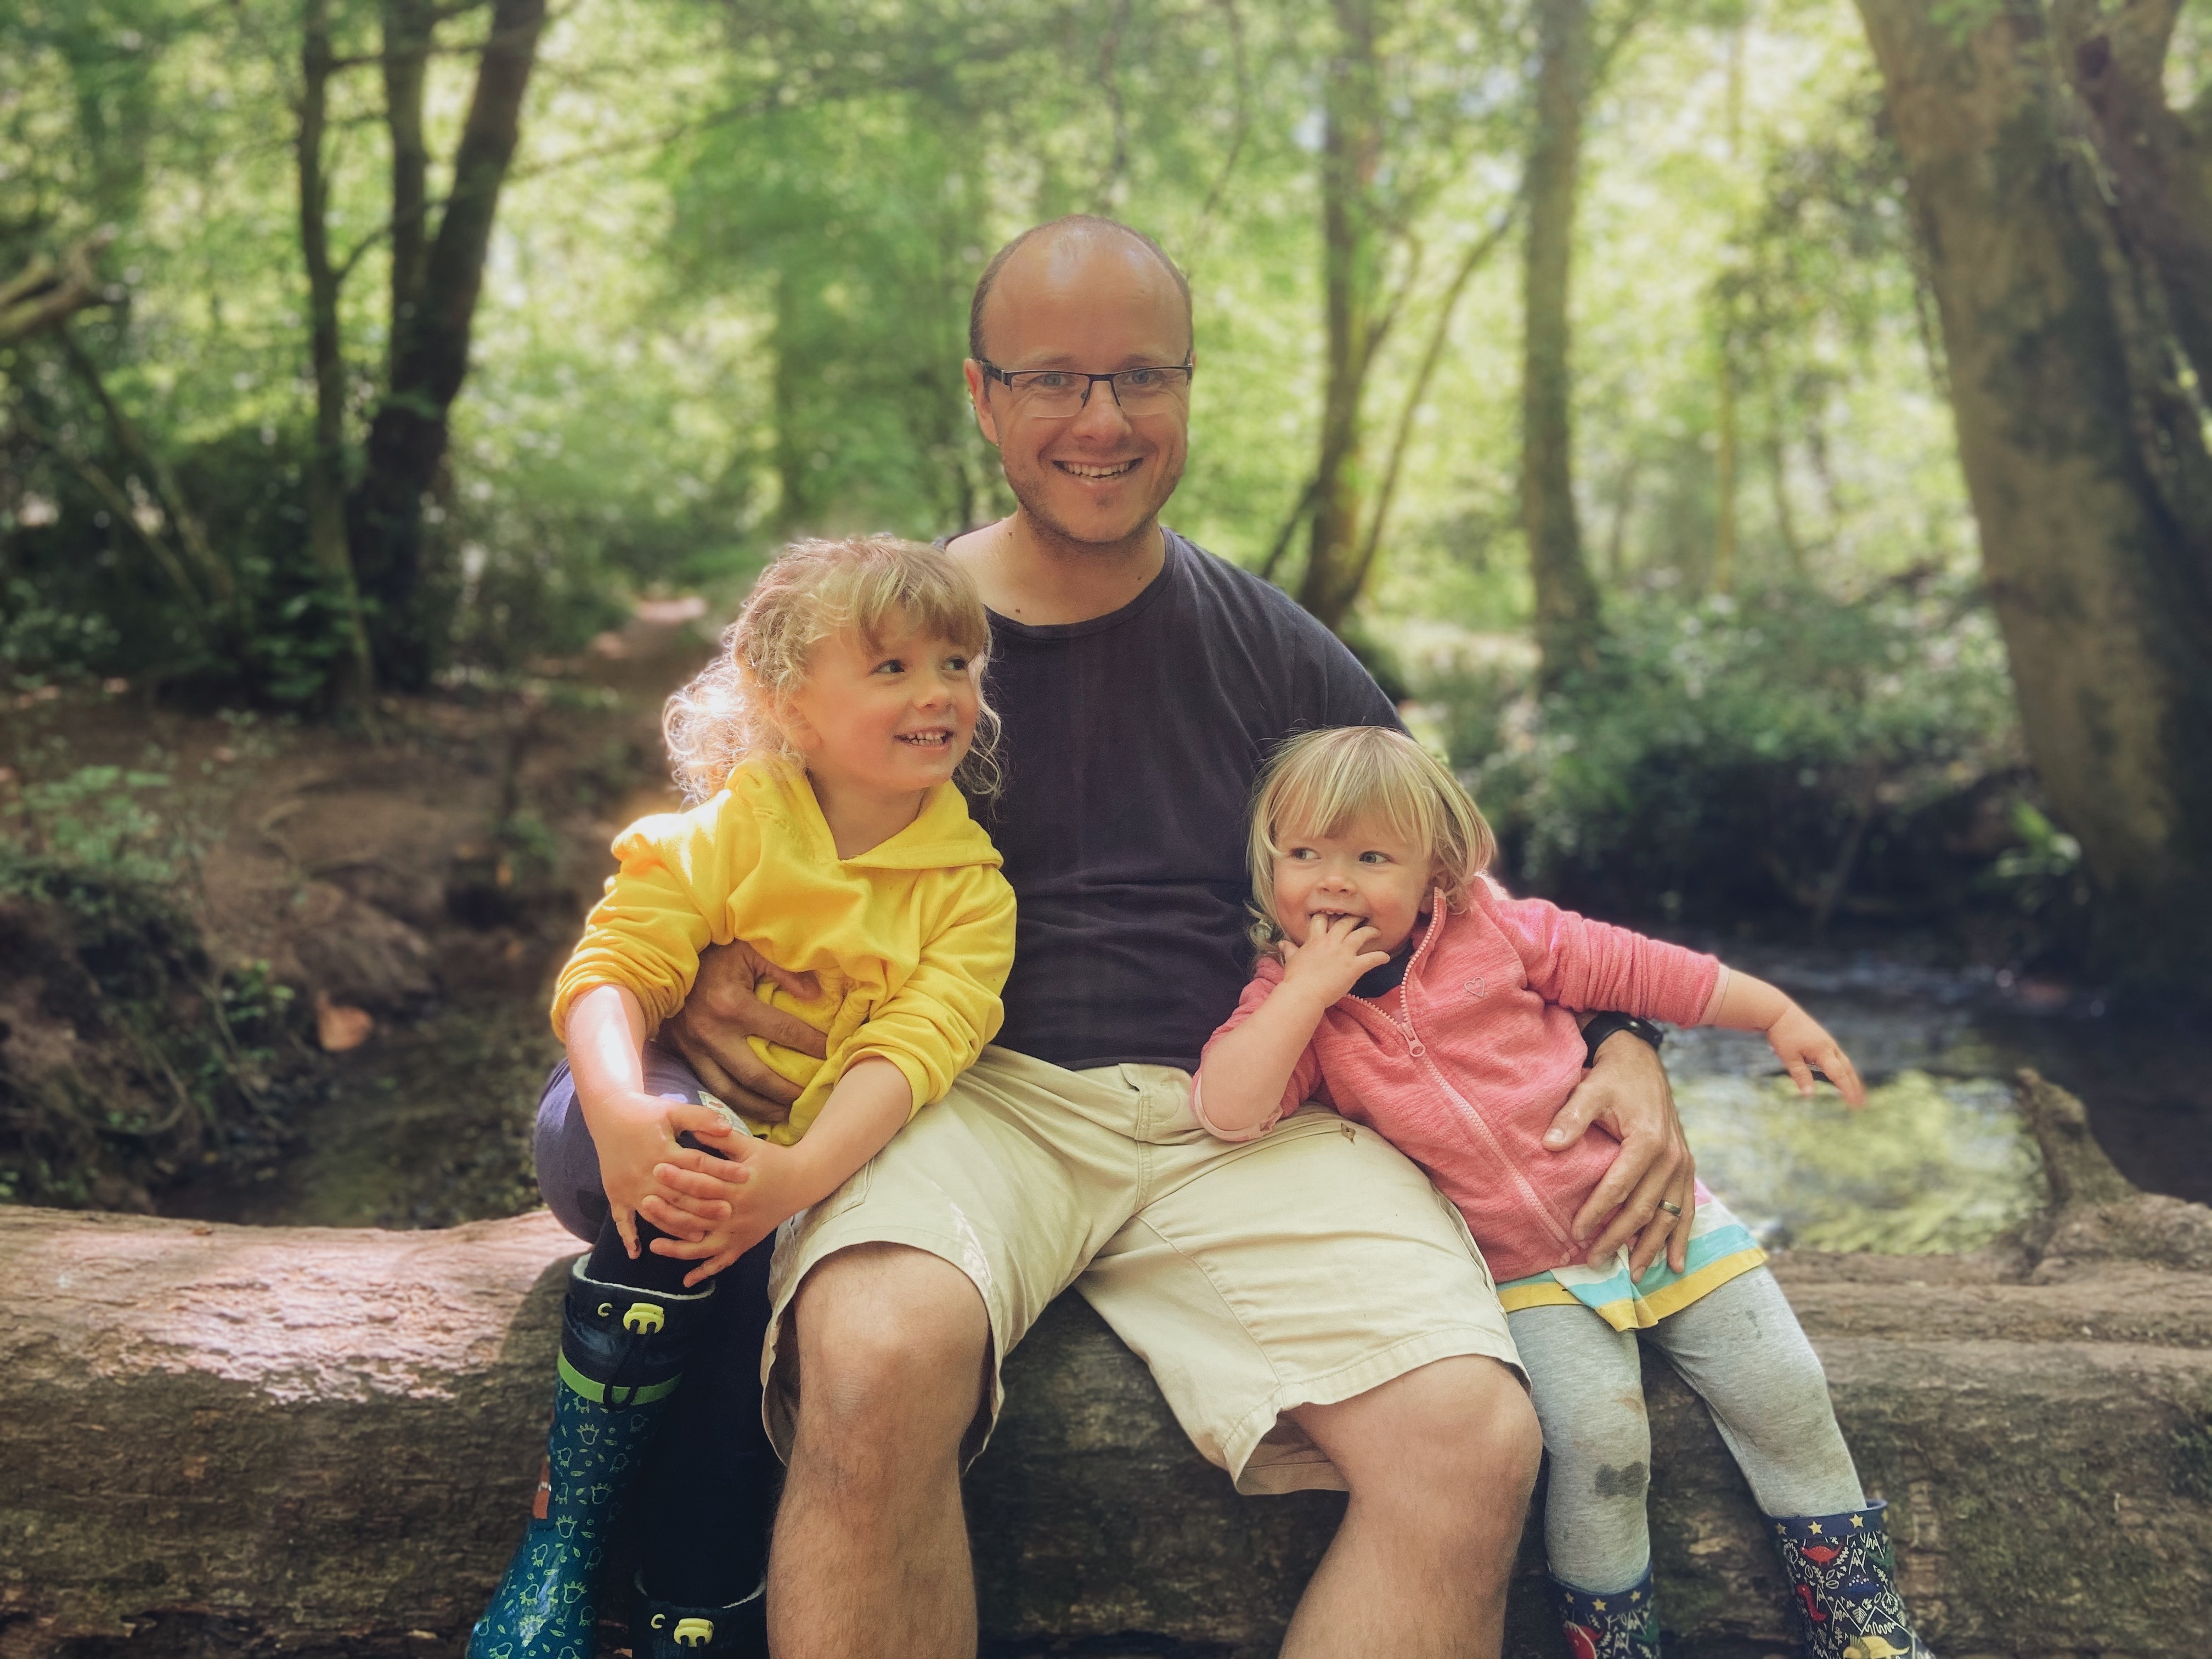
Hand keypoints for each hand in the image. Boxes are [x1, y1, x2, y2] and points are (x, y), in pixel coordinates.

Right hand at [586, 1092, 750, 1260]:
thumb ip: (700, 1118)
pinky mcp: (615, 1193)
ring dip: (676, 1226)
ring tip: (700, 1236)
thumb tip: (727, 1127)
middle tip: (728, 1212)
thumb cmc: (646, 1111)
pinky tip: (637, 1253)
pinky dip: (628, 1236)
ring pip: (656, 1212)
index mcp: (661, 1151)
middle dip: (704, 1206)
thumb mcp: (673, 1110)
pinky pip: (621, 1219)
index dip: (721, 1170)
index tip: (745, 1176)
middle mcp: (644, 1173)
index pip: (697, 1164)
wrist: (608, 1112)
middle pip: (678, 1195)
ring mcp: (628, 1187)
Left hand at [641, 1138, 806, 1286]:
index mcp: (738, 1186)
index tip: (657, 1169)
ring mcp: (740, 1233)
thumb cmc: (773, 1161)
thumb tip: (693, 1127)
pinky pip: (723, 1262)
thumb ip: (722, 1138)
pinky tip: (686, 1280)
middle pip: (698, 1215)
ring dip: (679, 1247)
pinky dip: (705, 1272)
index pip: (703, 1183)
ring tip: (654, 1245)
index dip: (680, 1177)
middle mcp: (737, 1213)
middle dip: (670, 1210)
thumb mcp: (749, 1145)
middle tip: (645, 1202)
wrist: (801, 1183)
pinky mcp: (744, 1244)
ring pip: (705, 1246)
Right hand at [660, 939, 827, 1123]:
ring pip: (729, 1092)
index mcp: (732, 1005)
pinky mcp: (682, 1054)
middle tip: (809, 1099)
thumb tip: (814, 995)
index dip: (811, 1044)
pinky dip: (731, 1103)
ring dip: (758, 1108)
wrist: (659, 959)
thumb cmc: (713, 953)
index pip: (783, 1031)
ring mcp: (693, 1048)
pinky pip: (709, 1087)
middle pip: (756, 1075)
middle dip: (785, 1092)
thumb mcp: (749, 949)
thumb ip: (783, 969)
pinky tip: (751, 1109)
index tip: (832, 1052)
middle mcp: (712, 1033)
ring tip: (783, 1114)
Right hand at [1279, 915, 1393, 1003]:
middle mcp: (1331, 942)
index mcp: (1315, 940)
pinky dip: (1380, 957)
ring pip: (1361, 935)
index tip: (1334, 914)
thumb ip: (1290, 949)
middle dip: (1354, 918)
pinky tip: (1386, 957)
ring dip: (1370, 932)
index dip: (1329, 915)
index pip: (1322, 919)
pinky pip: (1372, 958)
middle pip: (1345, 922)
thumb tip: (1283, 943)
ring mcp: (1344, 953)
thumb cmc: (1295, 978)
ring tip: (1377, 931)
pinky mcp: (1354, 966)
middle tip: (1360, 917)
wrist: (1304, 993)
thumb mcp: (1291, 960)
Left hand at [1543, 1030, 1695, 1277]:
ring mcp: (1682, 1163)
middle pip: (1643, 1208)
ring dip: (1652, 1247)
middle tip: (1595, 1261)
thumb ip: (1571, 1118)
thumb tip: (1550, 1146)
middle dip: (1619, 1238)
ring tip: (1636, 1274)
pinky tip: (1675, 1262)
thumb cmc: (1611, 1077)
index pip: (1618, 1188)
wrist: (1640, 1060)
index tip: (1576, 1235)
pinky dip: (1680, 1235)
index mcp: (1646, 1141)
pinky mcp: (1686, 1165)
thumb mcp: (1589, 1090)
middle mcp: (1670, 1156)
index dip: (1597, 1213)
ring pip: (1668, 1215)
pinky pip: (1686, 1207)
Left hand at [1766, 1005, 1865, 1106]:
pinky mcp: (1824, 1040)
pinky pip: (1839, 1058)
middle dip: (1855, 1087)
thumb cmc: (1782, 1034)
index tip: (1854, 1105)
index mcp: (1823, 1051)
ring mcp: (1828, 1043)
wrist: (1779, 1012)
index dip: (1847, 1090)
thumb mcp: (1788, 1057)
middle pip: (1848, 1069)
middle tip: (1862, 1104)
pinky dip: (1844, 1069)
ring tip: (1858, 1093)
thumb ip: (1800, 1076)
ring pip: (1845, 1063)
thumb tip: (1809, 1096)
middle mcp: (1830, 1047)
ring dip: (1852, 1078)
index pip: (1839, 1075)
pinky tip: (1843, 1076)